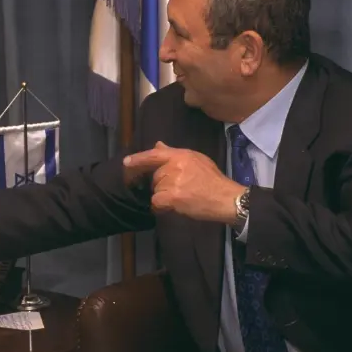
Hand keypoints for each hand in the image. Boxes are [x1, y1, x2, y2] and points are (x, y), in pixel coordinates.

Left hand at [123, 141, 243, 223]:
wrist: (225, 198)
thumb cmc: (212, 180)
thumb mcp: (196, 159)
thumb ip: (174, 153)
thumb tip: (157, 145)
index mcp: (180, 155)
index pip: (154, 154)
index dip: (138, 158)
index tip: (126, 162)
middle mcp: (173, 166)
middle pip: (155, 176)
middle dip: (161, 184)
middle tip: (180, 189)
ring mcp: (171, 181)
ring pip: (156, 190)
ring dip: (164, 196)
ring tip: (182, 197)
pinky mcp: (171, 196)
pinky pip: (156, 202)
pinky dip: (161, 207)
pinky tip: (174, 206)